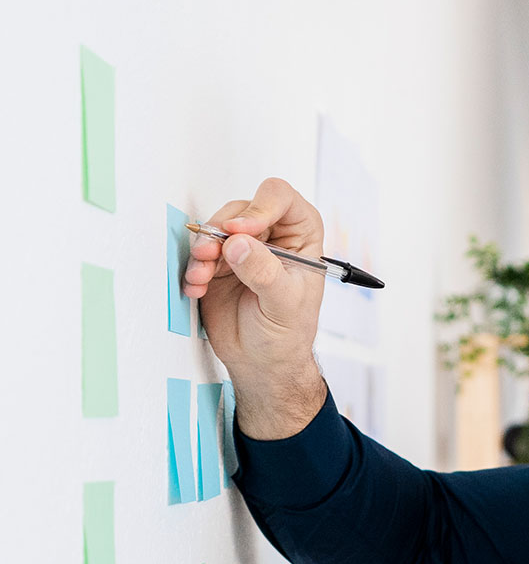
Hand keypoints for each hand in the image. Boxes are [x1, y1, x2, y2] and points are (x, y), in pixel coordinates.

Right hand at [185, 177, 327, 437]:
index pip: (282, 200)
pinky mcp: (218, 265)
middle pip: (241, 210)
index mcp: (300, 238)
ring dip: (203, 249)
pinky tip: (197, 287)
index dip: (260, 207)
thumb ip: (265, 273)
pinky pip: (199, 253)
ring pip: (216, 228)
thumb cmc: (287, 335)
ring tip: (202, 274)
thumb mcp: (284, 305)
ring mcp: (243, 249)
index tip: (241, 230)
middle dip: (222, 230)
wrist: (262, 363)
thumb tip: (239, 244)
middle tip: (212, 254)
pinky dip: (193, 267)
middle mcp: (271, 237)